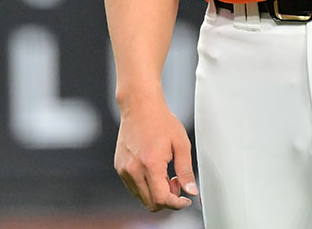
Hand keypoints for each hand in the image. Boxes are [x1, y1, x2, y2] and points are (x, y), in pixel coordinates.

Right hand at [113, 94, 198, 211]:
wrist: (140, 106)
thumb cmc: (161, 121)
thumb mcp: (181, 144)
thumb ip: (186, 171)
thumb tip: (191, 191)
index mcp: (150, 164)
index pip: (162, 199)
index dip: (176, 204)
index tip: (185, 200)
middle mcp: (134, 170)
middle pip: (151, 203)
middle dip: (167, 199)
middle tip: (176, 182)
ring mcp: (124, 169)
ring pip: (141, 197)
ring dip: (156, 193)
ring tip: (165, 173)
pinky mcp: (119, 167)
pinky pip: (133, 187)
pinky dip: (145, 186)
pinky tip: (153, 170)